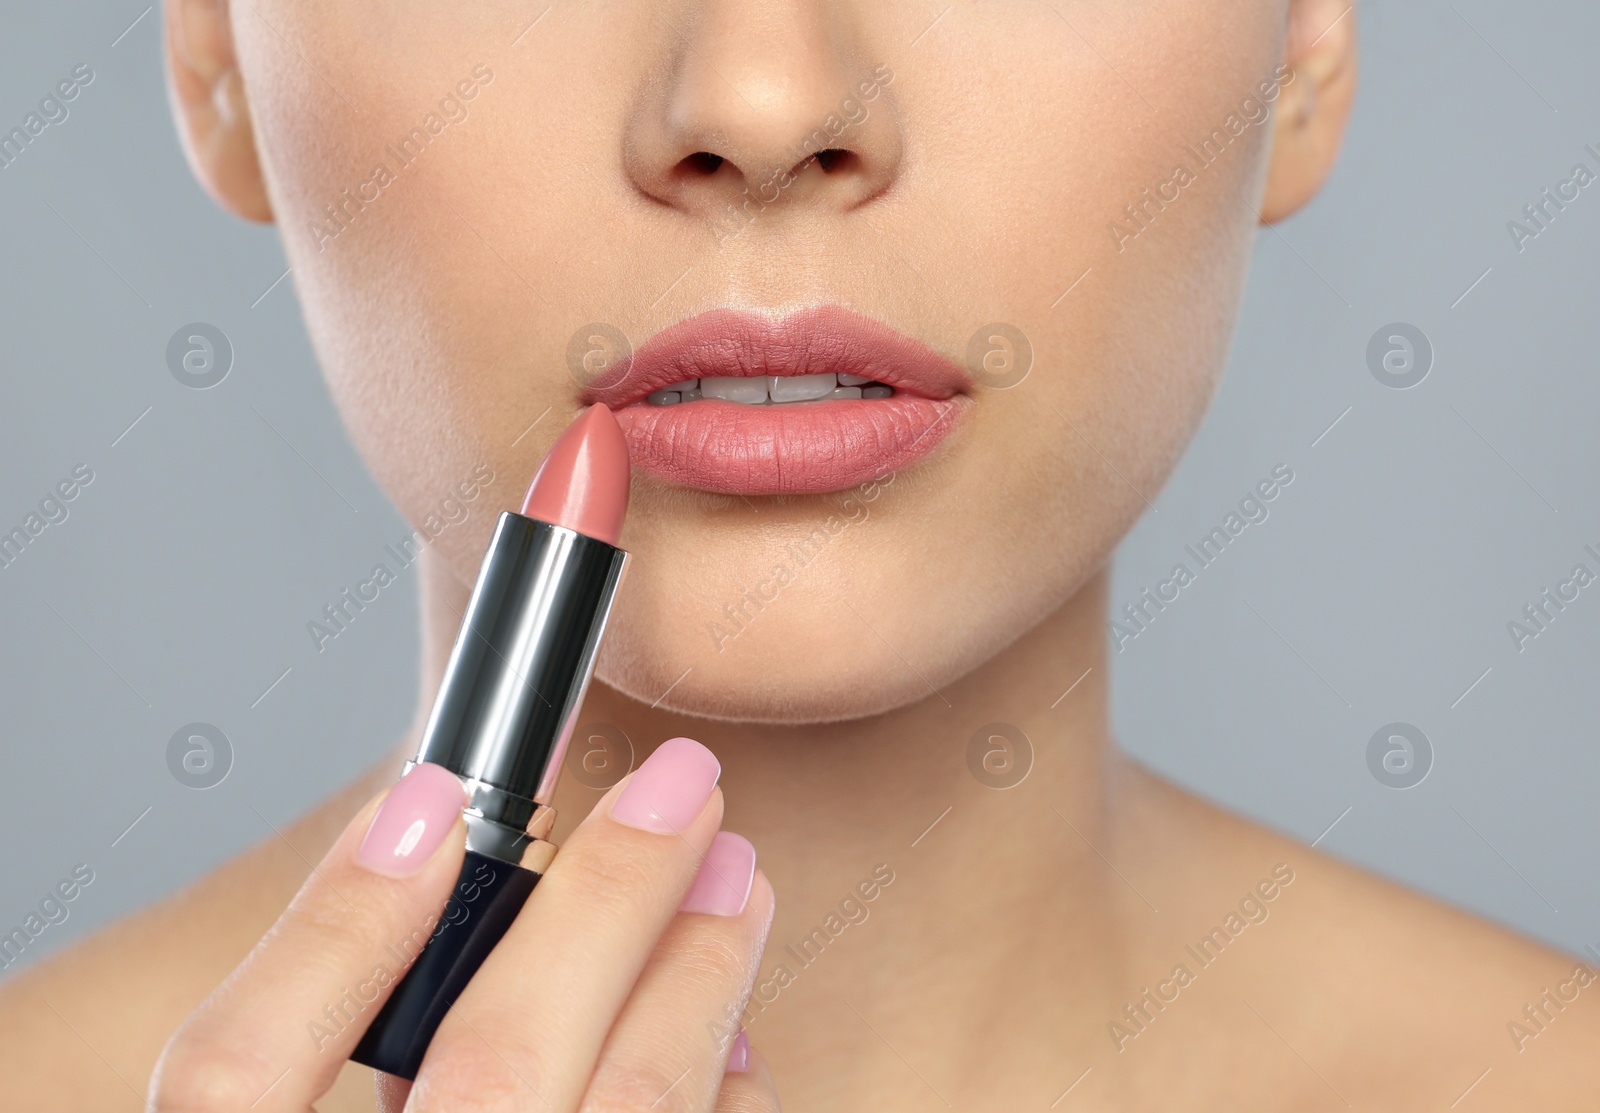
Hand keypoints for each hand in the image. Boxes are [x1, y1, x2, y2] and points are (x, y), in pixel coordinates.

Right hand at [148, 737, 777, 1111]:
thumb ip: (336, 1078)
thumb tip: (444, 897)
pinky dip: (719, 1103)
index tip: (434, 796)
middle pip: (490, 1071)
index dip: (332, 921)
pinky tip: (737, 1049)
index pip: (232, 1074)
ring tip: (739, 878)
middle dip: (606, 903)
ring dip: (696, 980)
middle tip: (681, 789)